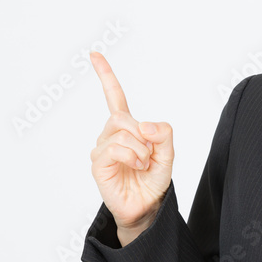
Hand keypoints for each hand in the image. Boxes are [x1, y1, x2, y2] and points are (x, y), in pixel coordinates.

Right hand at [89, 51, 173, 240]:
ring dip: (140, 149)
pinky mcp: (98, 164)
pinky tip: (136, 167)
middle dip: (142, 135)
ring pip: (122, 132)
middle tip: (149, 155)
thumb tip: (143, 124)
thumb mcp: (168, 153)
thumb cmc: (154, 180)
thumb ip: (163, 134)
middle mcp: (110, 135)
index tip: (94, 55)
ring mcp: (102, 149)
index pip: (114, 97)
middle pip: (123, 117)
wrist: (147, 207)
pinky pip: (114, 148)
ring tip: (143, 165)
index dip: (105, 75)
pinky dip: (132, 156)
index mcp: (127, 127)